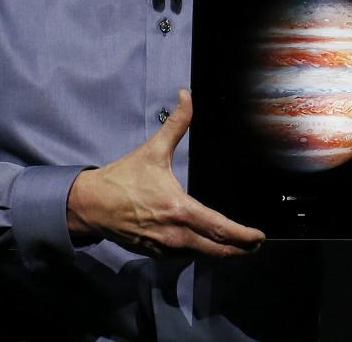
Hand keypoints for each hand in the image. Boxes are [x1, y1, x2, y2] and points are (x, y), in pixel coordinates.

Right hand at [66, 89, 264, 257]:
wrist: (92, 204)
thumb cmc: (123, 178)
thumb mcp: (153, 149)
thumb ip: (175, 123)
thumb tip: (187, 95)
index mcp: (179, 209)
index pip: (220, 229)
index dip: (243, 236)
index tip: (259, 236)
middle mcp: (175, 234)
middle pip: (217, 251)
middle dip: (239, 249)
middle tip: (255, 244)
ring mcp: (164, 247)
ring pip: (200, 255)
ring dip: (220, 252)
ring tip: (235, 245)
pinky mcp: (154, 253)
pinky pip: (183, 256)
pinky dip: (198, 251)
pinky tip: (204, 244)